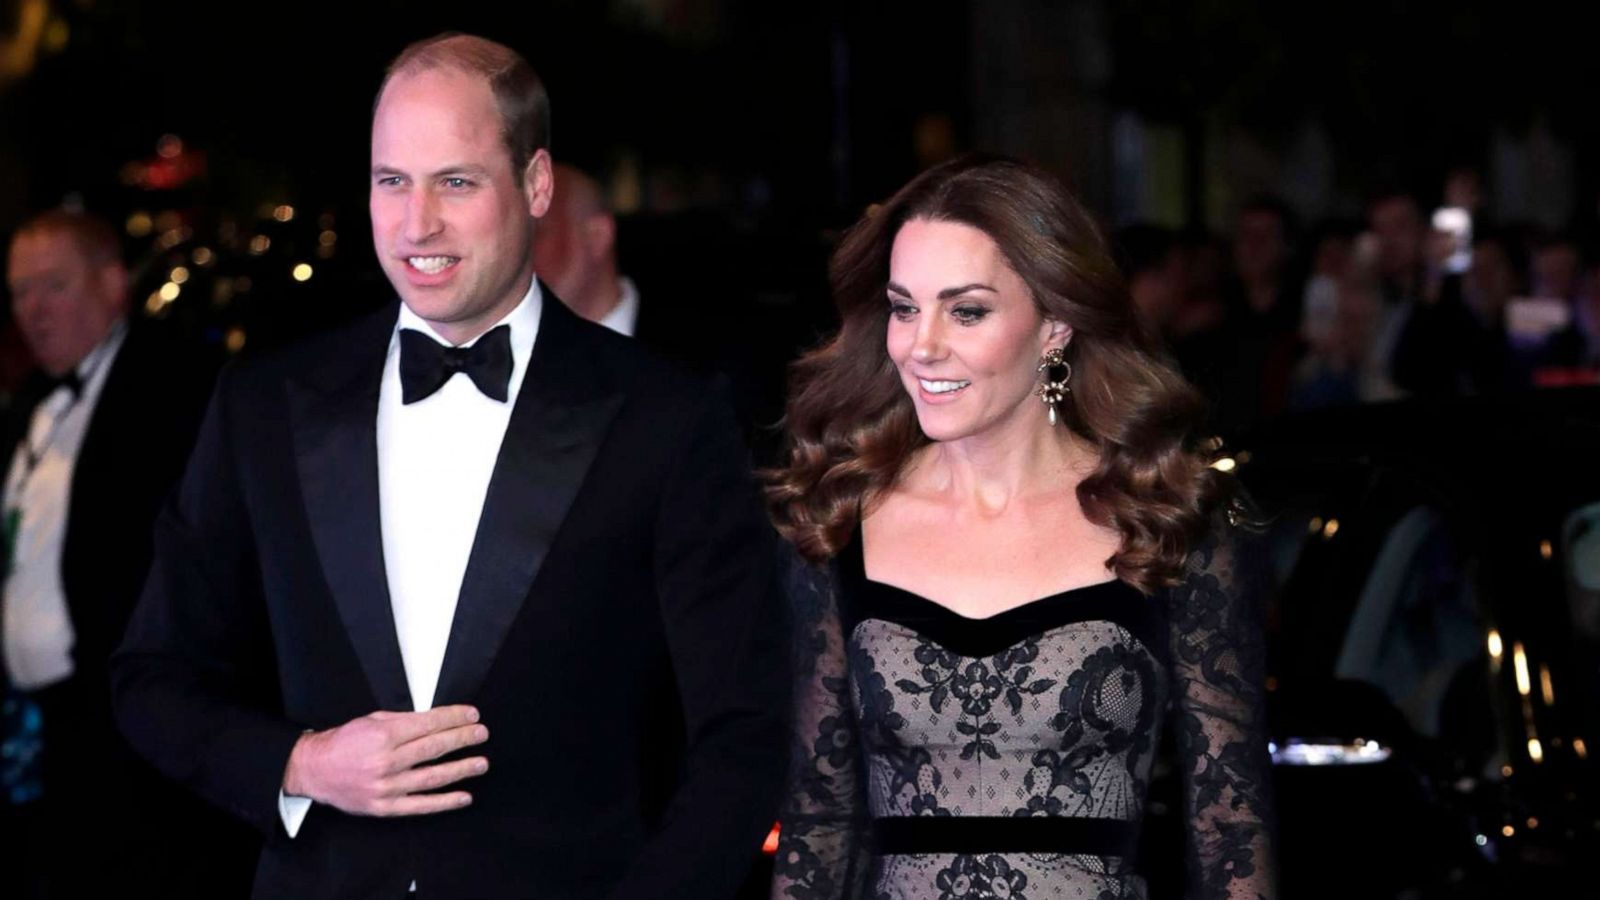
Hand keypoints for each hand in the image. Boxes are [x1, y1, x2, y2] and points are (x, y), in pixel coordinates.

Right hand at [281, 705, 488, 816]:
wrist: (314, 769)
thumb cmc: (343, 742)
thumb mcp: (372, 720)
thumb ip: (403, 721)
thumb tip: (436, 720)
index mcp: (383, 736)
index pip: (428, 725)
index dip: (453, 719)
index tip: (472, 716)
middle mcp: (386, 761)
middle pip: (433, 748)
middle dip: (462, 739)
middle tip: (481, 734)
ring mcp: (386, 786)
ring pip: (432, 777)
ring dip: (461, 770)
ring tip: (480, 763)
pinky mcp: (384, 806)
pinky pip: (420, 805)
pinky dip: (445, 802)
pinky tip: (464, 796)